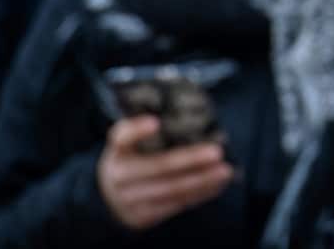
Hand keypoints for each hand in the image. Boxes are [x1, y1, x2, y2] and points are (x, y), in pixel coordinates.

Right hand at [97, 116, 232, 229]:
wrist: (109, 198)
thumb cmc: (133, 159)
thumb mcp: (132, 143)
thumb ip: (153, 131)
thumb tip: (194, 116)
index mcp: (117, 150)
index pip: (122, 137)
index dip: (137, 130)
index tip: (155, 122)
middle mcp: (119, 175)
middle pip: (157, 166)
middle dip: (190, 160)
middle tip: (216, 152)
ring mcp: (128, 199)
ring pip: (170, 189)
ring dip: (201, 180)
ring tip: (224, 170)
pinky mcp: (142, 217)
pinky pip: (175, 205)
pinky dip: (199, 193)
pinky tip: (217, 184)